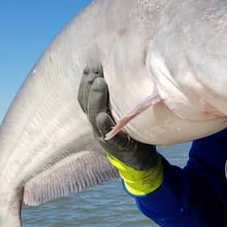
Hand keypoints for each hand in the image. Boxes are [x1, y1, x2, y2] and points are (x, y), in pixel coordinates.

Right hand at [78, 64, 161, 194]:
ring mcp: (105, 137)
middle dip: (89, 85)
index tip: (91, 65)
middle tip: (95, 69)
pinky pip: (109, 136)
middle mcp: (97, 126)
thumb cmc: (134, 132)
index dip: (85, 81)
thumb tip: (127, 69)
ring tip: (100, 83)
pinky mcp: (117, 147)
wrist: (141, 161)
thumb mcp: (124, 112)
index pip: (85, 97)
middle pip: (86, 104)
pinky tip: (102, 115)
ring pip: (94, 116)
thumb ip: (121, 96)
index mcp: (98, 116)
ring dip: (96, 99)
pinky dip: (105, 125)